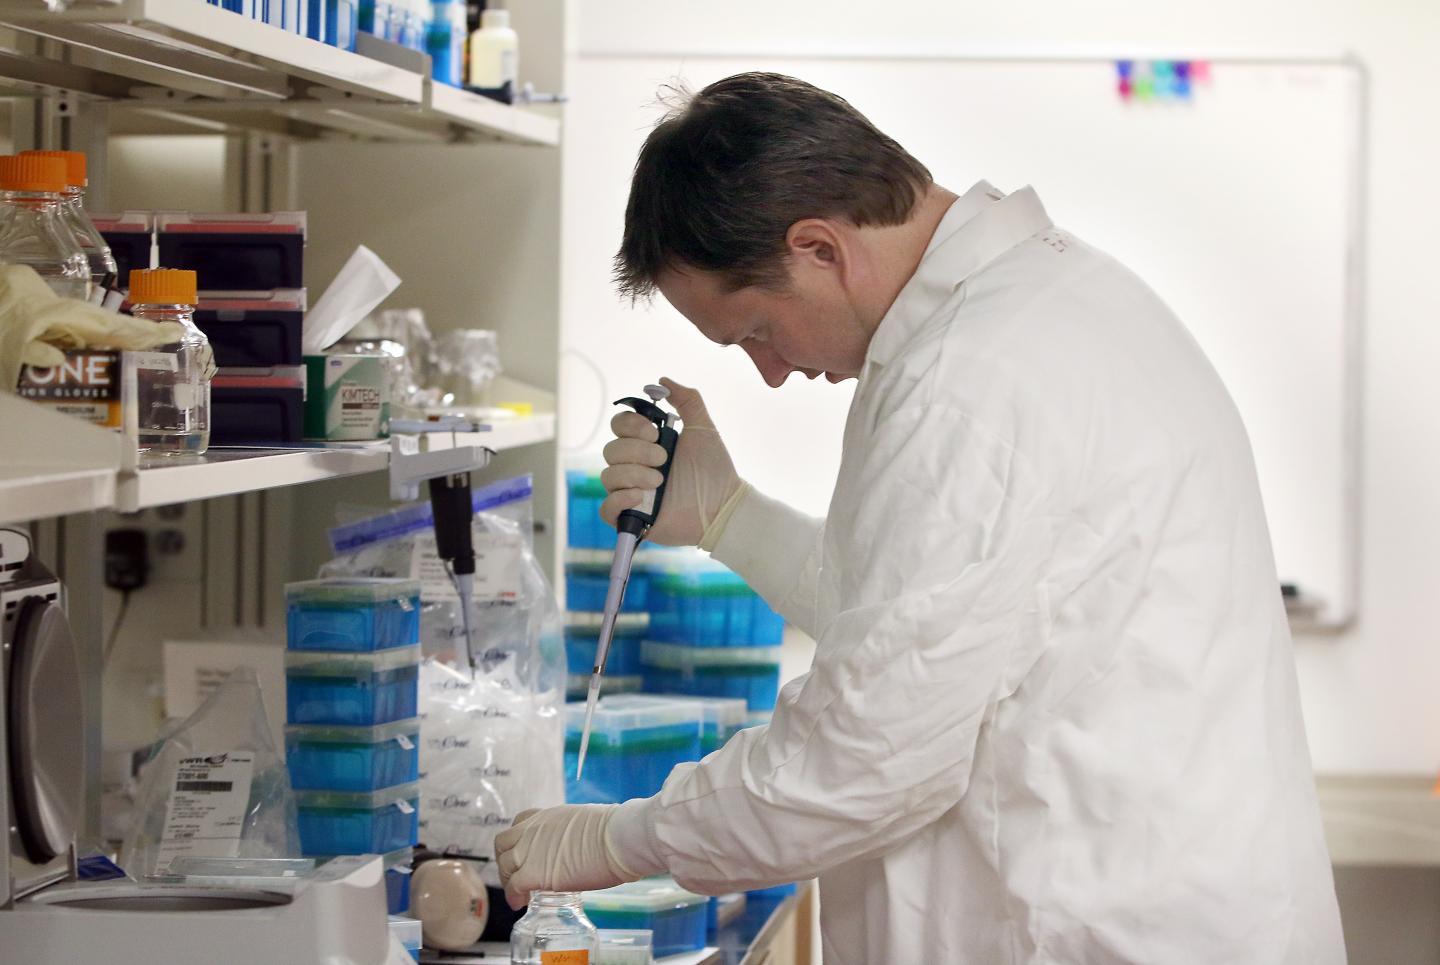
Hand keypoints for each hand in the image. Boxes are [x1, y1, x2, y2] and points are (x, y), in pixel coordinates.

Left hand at [494, 805, 636, 909]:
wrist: (619, 838)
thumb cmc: (615, 831)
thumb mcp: (587, 822)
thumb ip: (575, 832)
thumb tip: (584, 844)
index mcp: (548, 816)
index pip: (519, 822)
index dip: (516, 839)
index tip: (523, 852)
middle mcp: (534, 829)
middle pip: (503, 844)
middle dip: (506, 860)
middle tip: (516, 876)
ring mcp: (531, 850)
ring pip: (504, 866)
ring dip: (507, 881)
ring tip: (518, 895)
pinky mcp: (535, 873)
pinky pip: (513, 887)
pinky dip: (513, 897)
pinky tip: (520, 904)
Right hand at [601, 378, 741, 545]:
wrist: (723, 505)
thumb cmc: (715, 469)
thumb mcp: (703, 428)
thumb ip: (687, 400)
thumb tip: (662, 381)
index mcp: (647, 444)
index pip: (619, 426)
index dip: (630, 426)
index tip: (654, 432)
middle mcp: (635, 466)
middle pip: (610, 450)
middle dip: (637, 452)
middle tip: (663, 459)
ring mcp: (631, 492)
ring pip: (608, 476)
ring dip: (633, 474)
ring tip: (660, 481)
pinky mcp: (632, 517)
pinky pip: (606, 508)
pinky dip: (618, 500)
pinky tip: (640, 497)